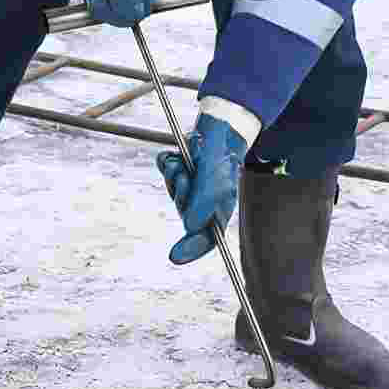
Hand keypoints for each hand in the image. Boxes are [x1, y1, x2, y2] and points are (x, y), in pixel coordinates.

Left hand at [158, 113, 248, 265]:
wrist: (220, 132)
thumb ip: (205, 204)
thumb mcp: (219, 184)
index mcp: (215, 213)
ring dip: (175, 173)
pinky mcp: (176, 168)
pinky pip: (164, 167)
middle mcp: (199, 202)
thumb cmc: (224, 161)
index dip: (190, 250)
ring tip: (187, 164)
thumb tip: (188, 226)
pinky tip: (179, 155)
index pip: (203, 239)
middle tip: (187, 178)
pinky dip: (168, 160)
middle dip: (182, 194)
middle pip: (182, 209)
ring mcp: (186, 185)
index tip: (174, 257)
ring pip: (171, 186)